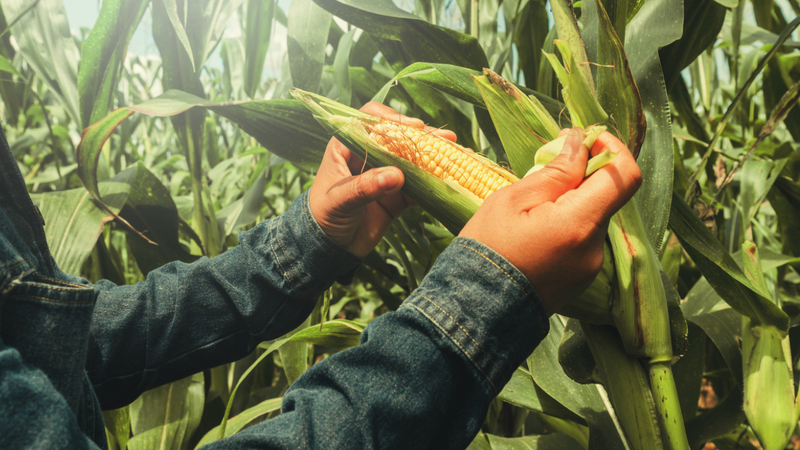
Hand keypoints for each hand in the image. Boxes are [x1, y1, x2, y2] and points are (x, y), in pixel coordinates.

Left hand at [309, 102, 456, 257]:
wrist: (328, 250)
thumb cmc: (322, 218)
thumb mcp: (339, 201)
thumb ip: (365, 187)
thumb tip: (397, 175)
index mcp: (346, 147)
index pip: (368, 119)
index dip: (391, 119)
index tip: (413, 128)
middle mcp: (368, 156)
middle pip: (398, 137)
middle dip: (423, 136)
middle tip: (446, 138)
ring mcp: (384, 176)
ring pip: (413, 160)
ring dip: (435, 156)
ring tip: (459, 153)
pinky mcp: (397, 196)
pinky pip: (419, 186)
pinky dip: (435, 183)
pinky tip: (453, 178)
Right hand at [459, 128, 641, 314]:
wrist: (476, 310)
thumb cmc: (487, 249)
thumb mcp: (513, 200)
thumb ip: (555, 171)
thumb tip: (580, 143)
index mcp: (580, 224)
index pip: (624, 174)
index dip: (611, 147)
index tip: (585, 139)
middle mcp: (595, 247)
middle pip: (606, 194)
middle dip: (583, 173)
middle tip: (546, 164)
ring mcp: (590, 267)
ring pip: (592, 216)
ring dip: (571, 200)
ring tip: (531, 204)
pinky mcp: (580, 279)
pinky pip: (582, 239)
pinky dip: (567, 224)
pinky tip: (534, 229)